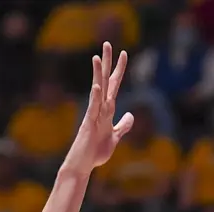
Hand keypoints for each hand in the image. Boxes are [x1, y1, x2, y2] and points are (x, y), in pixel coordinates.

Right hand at [64, 42, 133, 171]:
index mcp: (106, 110)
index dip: (119, 70)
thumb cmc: (96, 152)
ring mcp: (93, 115)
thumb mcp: (114, 137)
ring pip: (97, 91)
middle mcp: (99, 109)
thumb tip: (130, 115)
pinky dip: (96, 98)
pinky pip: (93, 109)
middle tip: (107, 43)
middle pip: (105, 81)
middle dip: (107, 63)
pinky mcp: (89, 125)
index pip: (114, 85)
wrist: (83, 165)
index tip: (124, 53)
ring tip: (97, 57)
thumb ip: (122, 126)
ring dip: (98, 75)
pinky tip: (98, 86)